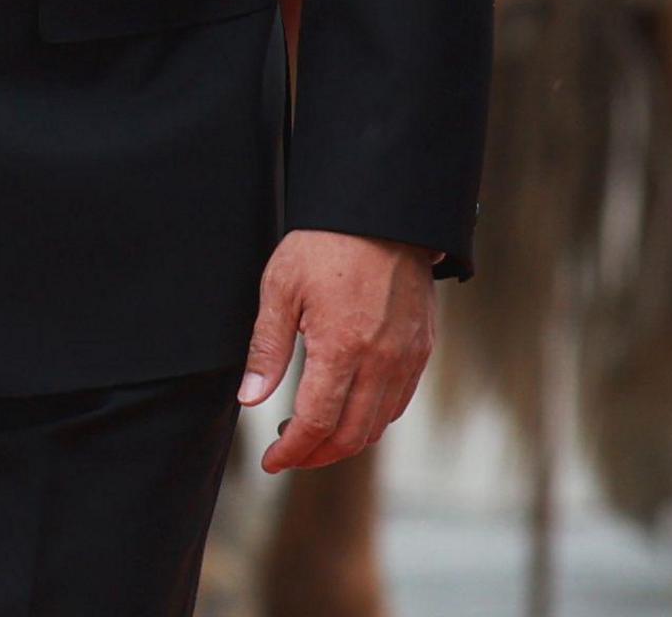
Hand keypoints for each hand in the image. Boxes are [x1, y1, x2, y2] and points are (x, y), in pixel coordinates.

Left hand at [239, 229, 436, 471]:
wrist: (384, 212)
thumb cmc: (326, 244)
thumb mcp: (281, 288)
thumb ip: (267, 349)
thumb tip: (250, 398)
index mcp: (341, 347)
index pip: (317, 423)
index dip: (292, 451)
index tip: (271, 461)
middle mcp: (381, 360)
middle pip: (350, 436)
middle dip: (315, 456)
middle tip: (288, 453)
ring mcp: (407, 356)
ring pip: (377, 426)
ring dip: (343, 442)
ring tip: (313, 432)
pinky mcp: (422, 348)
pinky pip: (398, 403)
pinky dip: (372, 420)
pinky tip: (347, 408)